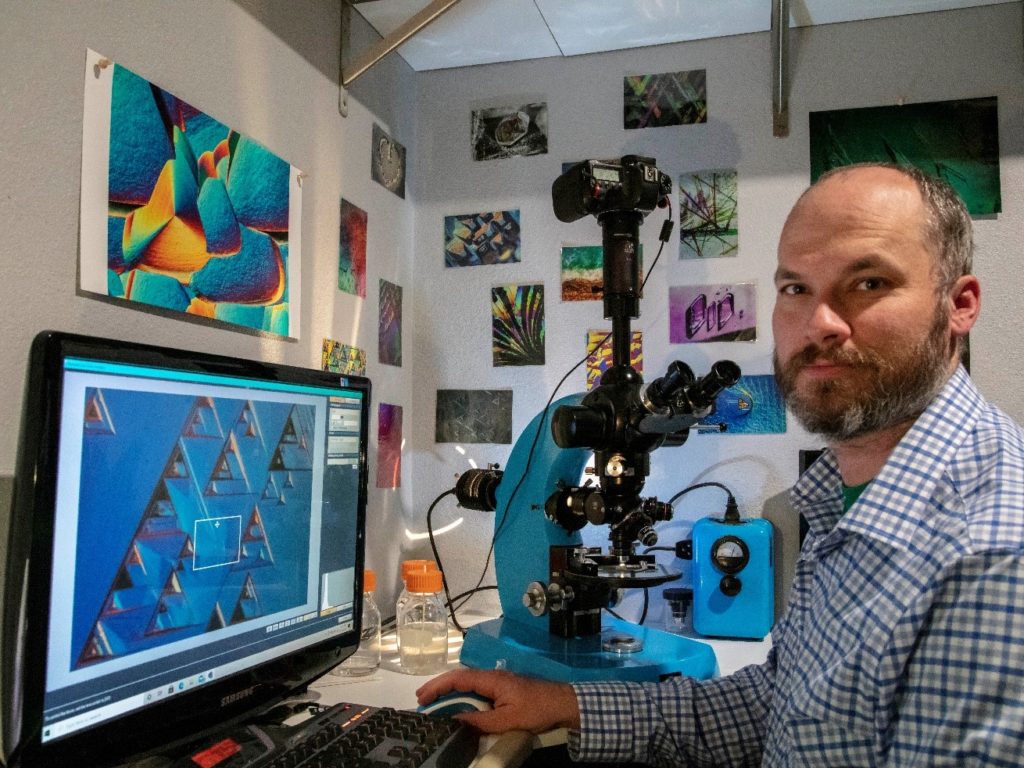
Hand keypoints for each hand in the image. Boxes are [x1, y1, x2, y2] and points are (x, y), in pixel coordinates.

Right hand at [416, 668, 579, 733]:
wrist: (563, 704)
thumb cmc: (537, 709)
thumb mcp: (507, 720)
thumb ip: (480, 721)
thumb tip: (455, 721)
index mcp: (491, 679)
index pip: (458, 678)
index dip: (438, 686)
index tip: (422, 696)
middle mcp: (492, 677)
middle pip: (460, 678)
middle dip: (439, 688)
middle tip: (421, 700)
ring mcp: (498, 682)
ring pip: (467, 684)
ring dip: (450, 692)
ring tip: (434, 704)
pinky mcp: (503, 690)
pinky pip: (477, 690)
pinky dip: (462, 697)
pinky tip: (457, 706)